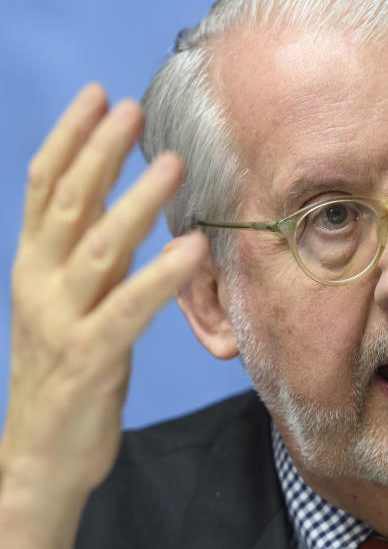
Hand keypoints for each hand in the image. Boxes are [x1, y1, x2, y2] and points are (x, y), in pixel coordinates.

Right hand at [0, 83, 207, 548]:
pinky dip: (160, 276)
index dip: (70, 138)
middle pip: (66, 204)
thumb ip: (94, 258)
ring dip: (134, 202)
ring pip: (96, 249)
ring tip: (172, 163)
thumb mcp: (76, 302)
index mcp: (34, 266)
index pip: (44, 188)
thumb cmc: (70, 371)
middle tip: (132, 108)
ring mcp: (60, 321)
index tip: (98, 94)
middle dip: (98, 152)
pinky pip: (127, 310)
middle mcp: (39, 285)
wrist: (41, 455)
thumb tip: (125, 209)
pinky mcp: (89, 359)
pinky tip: (192, 247)